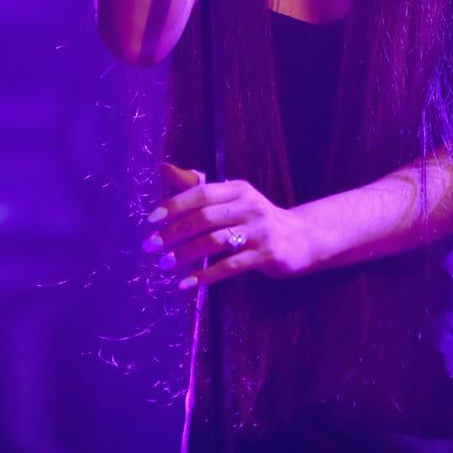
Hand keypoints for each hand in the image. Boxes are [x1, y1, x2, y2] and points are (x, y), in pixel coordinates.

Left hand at [142, 161, 313, 289]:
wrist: (301, 238)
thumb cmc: (257, 219)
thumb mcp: (233, 199)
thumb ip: (200, 188)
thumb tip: (164, 169)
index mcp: (239, 189)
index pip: (202, 193)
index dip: (175, 205)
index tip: (151, 220)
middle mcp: (250, 206)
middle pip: (205, 217)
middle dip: (173, 233)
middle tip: (151, 246)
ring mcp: (260, 231)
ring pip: (214, 242)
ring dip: (185, 255)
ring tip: (165, 265)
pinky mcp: (267, 255)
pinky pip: (229, 266)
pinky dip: (205, 275)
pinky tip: (186, 284)